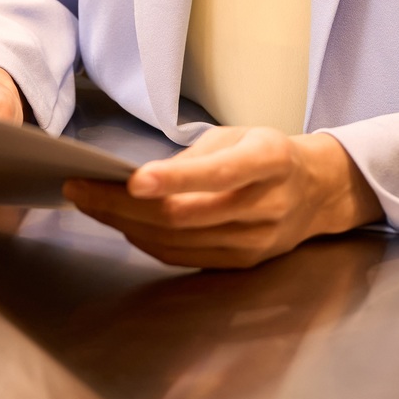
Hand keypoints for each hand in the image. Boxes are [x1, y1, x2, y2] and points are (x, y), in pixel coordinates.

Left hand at [63, 126, 380, 267]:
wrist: (318, 192)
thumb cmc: (269, 154)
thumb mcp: (241, 135)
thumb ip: (196, 156)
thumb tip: (139, 179)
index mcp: (270, 160)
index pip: (220, 173)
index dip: (175, 179)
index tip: (132, 180)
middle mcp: (266, 204)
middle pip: (185, 214)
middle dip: (123, 205)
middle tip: (80, 189)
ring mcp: (255, 240)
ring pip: (177, 240)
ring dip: (124, 224)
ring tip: (88, 204)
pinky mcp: (243, 263)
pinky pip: (183, 257)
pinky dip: (146, 241)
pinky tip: (121, 224)